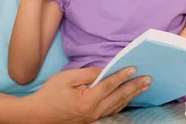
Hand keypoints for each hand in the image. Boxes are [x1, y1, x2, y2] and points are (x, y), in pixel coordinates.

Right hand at [24, 67, 150, 122]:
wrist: (37, 115)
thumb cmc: (50, 94)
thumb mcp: (67, 78)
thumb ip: (88, 74)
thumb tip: (104, 70)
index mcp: (87, 101)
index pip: (109, 85)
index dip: (122, 76)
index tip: (134, 68)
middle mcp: (93, 112)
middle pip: (118, 97)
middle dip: (134, 87)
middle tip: (148, 79)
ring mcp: (93, 118)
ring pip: (117, 105)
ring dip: (131, 95)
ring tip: (143, 87)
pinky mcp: (91, 120)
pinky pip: (111, 111)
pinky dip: (122, 103)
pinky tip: (128, 98)